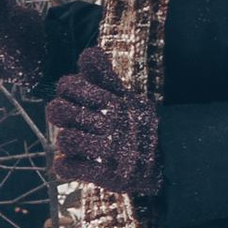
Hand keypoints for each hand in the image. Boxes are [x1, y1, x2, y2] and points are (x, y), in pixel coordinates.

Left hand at [47, 46, 161, 198]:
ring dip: (67, 141)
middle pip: (58, 110)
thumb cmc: (139, 125)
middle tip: (75, 121)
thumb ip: (104, 76)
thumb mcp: (125, 97)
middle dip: (62, 115)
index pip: (68, 86)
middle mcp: (109, 123)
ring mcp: (107, 150)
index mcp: (112, 101)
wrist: (169, 159)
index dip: (68, 91)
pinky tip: (75, 162)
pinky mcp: (105, 175)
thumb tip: (90, 51)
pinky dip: (66, 166)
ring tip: (79, 142)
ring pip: (63, 139)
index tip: (78, 99)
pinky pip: (68, 167)